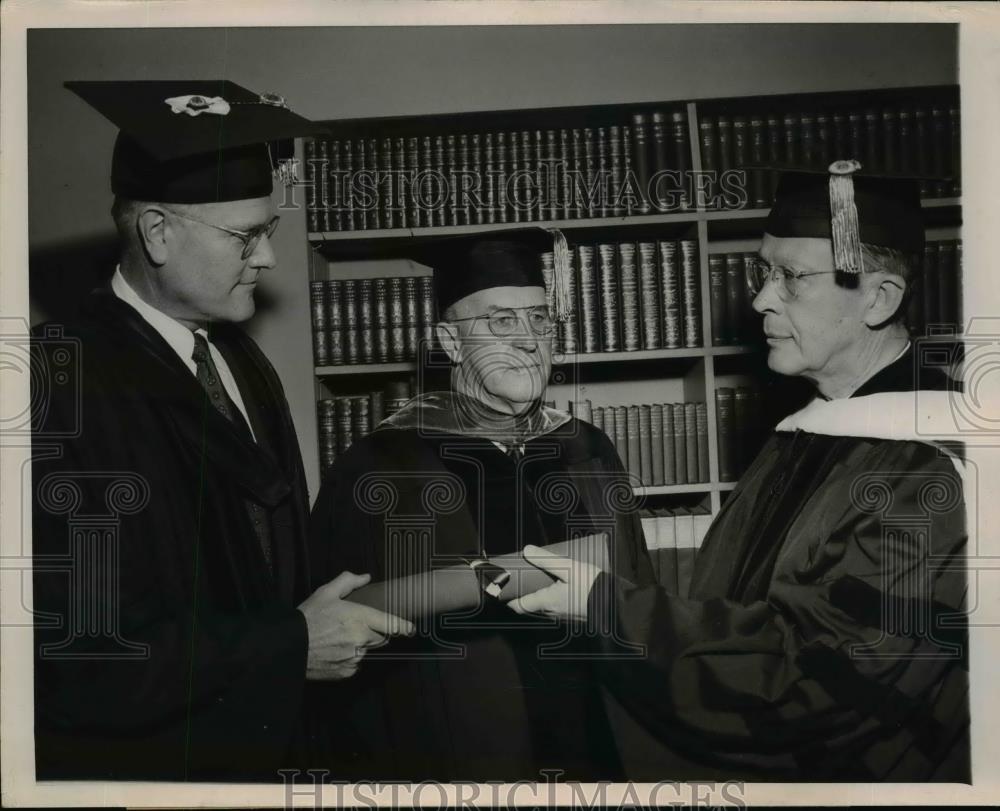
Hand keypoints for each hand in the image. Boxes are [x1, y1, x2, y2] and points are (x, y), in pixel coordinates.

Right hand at [297, 571, 414, 680]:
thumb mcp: (326, 592)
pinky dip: (349, 658)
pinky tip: (334, 651)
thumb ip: (348, 582)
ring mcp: (355, 657)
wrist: (289, 647)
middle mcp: (361, 639)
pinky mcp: (347, 672)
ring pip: (367, 651)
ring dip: (360, 645)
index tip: (410, 628)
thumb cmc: (308, 618)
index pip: (391, 624)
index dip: (403, 626)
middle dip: (373, 632)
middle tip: (355, 627)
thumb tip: (366, 577)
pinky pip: (355, 664)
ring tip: (339, 639)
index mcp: (359, 618)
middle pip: (380, 637)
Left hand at [507, 545, 601, 622]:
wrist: (616, 604)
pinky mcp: (575, 615)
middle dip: (526, 594)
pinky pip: (558, 607)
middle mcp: (552, 612)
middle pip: (532, 606)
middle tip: (524, 579)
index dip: (508, 600)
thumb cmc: (590, 586)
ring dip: (541, 595)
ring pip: (545, 607)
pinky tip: (562, 586)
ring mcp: (564, 616)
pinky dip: (554, 598)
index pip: (519, 606)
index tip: (504, 591)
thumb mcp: (568, 567)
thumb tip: (526, 550)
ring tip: (542, 579)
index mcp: (546, 602)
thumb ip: (546, 560)